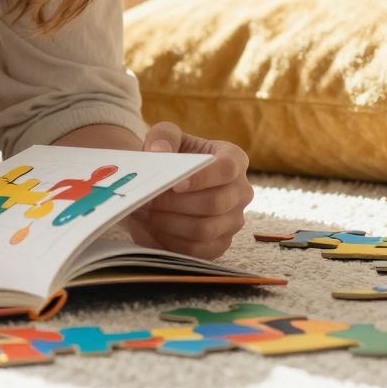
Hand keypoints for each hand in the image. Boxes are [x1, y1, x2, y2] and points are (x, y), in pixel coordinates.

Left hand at [123, 121, 253, 258]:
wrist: (168, 182)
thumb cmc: (173, 156)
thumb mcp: (166, 137)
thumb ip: (163, 136)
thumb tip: (159, 150)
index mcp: (234, 159)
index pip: (227, 168)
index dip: (203, 178)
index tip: (175, 184)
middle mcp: (241, 191)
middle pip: (215, 203)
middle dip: (175, 204)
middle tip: (147, 199)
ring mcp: (234, 220)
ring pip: (205, 230)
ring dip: (169, 223)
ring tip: (145, 212)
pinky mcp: (220, 244)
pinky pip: (199, 251)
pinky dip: (172, 241)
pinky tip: (155, 228)